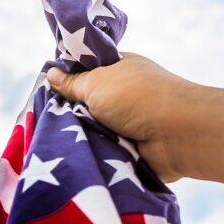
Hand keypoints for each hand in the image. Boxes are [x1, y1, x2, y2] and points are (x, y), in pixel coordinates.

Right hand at [46, 52, 201, 182]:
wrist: (179, 135)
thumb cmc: (138, 97)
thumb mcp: (97, 83)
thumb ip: (72, 82)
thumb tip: (51, 74)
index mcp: (118, 69)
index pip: (85, 70)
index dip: (65, 78)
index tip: (45, 89)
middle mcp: (122, 93)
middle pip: (85, 102)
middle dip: (69, 110)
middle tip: (45, 118)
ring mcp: (127, 122)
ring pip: (90, 127)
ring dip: (80, 134)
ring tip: (57, 139)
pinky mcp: (129, 147)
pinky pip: (101, 148)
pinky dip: (92, 151)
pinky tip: (73, 154)